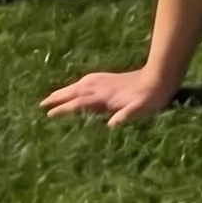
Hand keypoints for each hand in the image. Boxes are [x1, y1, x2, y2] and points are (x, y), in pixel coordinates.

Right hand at [41, 66, 178, 127]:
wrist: (160, 77)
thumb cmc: (151, 99)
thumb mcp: (141, 110)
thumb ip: (126, 116)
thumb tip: (111, 125)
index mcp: (105, 97)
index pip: (79, 104)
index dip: (64, 109)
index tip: (48, 115)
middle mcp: (101, 87)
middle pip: (74, 92)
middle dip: (58, 98)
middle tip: (41, 105)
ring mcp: (105, 81)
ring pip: (78, 85)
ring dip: (64, 90)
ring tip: (52, 96)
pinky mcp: (110, 78)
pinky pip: (87, 80)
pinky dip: (77, 84)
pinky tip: (77, 86)